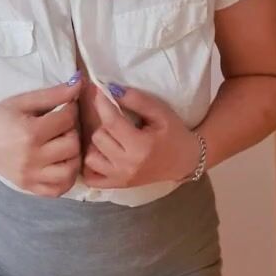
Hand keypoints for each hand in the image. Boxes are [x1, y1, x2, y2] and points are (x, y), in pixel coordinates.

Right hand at [0, 77, 82, 196]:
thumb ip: (52, 94)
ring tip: (64, 146)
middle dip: (72, 132)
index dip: (71, 110)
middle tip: (64, 127)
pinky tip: (61, 164)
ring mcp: (30, 176)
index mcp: (29, 133)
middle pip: (72, 145)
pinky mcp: (29, 187)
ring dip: (73, 156)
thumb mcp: (23, 101)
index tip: (65, 108)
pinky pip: (58, 189)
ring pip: (70, 170)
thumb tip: (79, 83)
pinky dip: (66, 178)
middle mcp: (31, 158)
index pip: (67, 120)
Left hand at [82, 85, 201, 188]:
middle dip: (104, 124)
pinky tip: (101, 154)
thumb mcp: (161, 112)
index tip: (98, 91)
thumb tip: (111, 89)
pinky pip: (91, 177)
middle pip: (98, 137)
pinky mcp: (117, 185)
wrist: (185, 162)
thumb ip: (137, 100)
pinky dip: (92, 165)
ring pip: (90, 156)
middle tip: (115, 119)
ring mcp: (120, 178)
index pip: (111, 121)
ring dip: (97, 144)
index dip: (102, 103)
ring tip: (111, 137)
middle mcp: (127, 165)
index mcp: (140, 146)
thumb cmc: (174, 134)